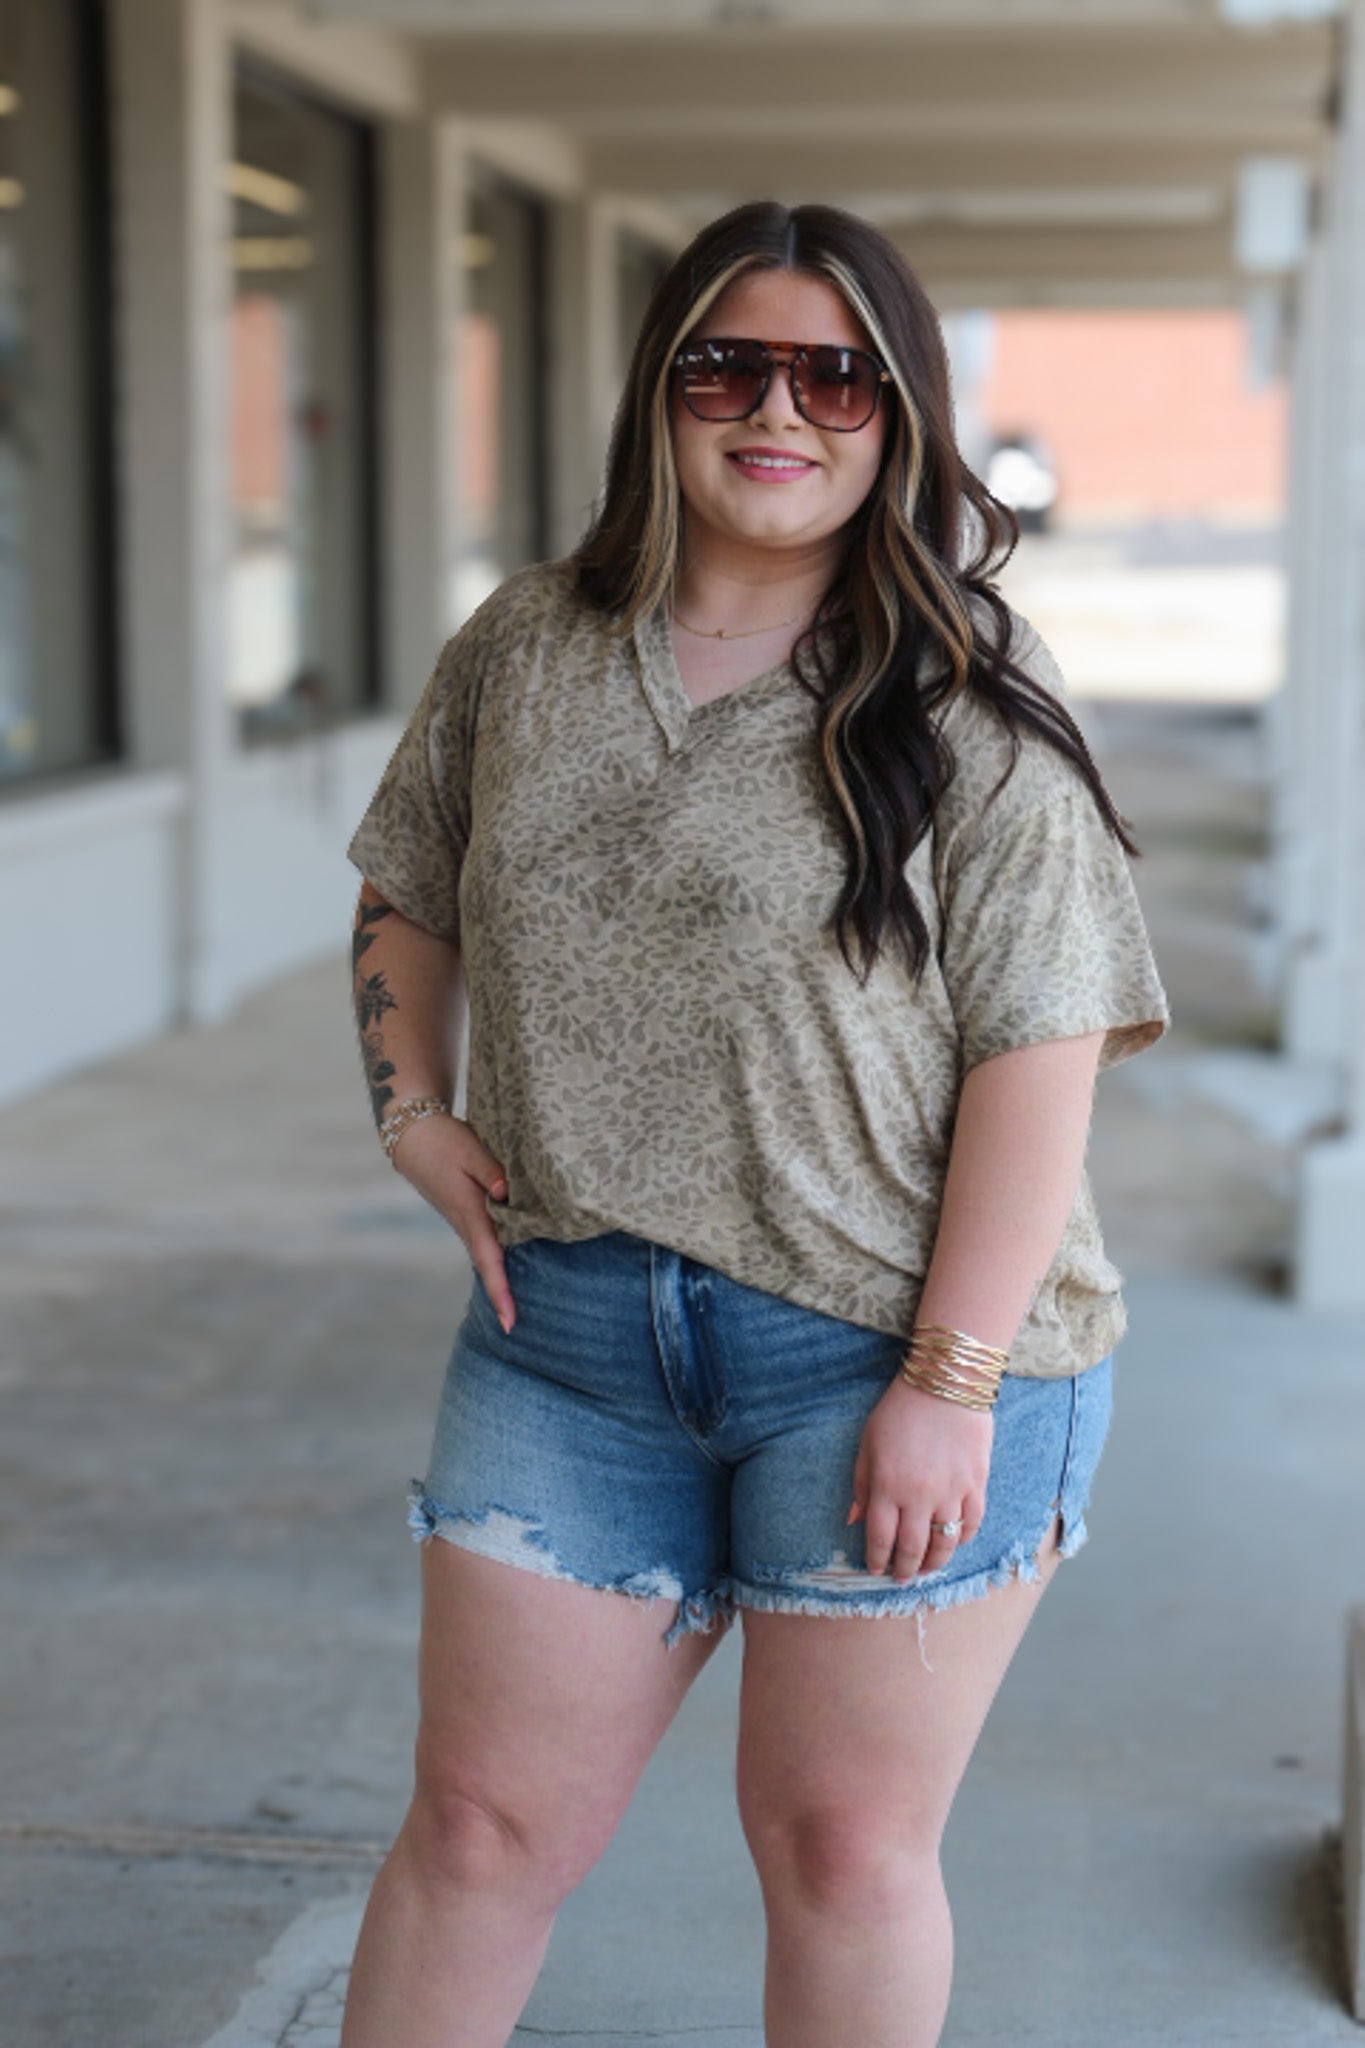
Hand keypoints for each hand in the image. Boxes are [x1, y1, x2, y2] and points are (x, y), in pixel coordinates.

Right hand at [390, 1113, 516, 1332]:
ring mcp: (462, 1220)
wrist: (412, 1135)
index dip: (500, 1291)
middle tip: (514, 1326)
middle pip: (488, 1266)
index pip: (490, 1260)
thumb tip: (508, 1194)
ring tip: (514, 1304)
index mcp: (470, 1213)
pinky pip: (484, 1240)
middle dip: (500, 1295)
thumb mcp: (471, 1150)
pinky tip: (509, 1263)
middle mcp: (466, 1223)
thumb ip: (493, 1172)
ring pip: (487, 1254)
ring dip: (499, 1278)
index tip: (509, 1322)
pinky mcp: (463, 1212)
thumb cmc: (444, 1141)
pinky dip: (496, 1256)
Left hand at [848, 1376, 992, 1580]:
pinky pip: (971, 1524)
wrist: (945, 1383)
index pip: (881, 1539)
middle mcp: (919, 1496)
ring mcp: (951, 1492)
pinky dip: (962, 1539)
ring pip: (944, 1543)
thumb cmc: (899, 1411)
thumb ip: (862, 1485)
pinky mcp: (976, 1484)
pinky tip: (953, 1542)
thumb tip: (855, 1520)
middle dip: (905, 1569)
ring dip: (934, 1563)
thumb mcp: (868, 1444)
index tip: (876, 1569)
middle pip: (912, 1548)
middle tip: (902, 1577)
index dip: (877, 1559)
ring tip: (927, 1568)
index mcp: (888, 1487)